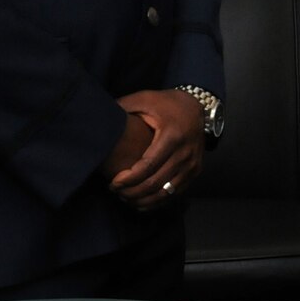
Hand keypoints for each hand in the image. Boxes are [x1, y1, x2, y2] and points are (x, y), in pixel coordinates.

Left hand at [105, 89, 204, 209]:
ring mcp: (192, 164)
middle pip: (156, 183)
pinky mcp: (195, 171)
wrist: (198, 106)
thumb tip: (101, 117)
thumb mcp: (145, 99)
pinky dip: (157, 202)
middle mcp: (185, 153)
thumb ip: (124, 107)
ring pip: (165, 192)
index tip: (114, 183)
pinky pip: (175, 193)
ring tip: (125, 198)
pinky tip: (142, 202)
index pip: (148, 166)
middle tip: (116, 191)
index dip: (129, 179)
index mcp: (172, 135)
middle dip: (132, 192)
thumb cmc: (167, 103)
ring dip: (143, 200)